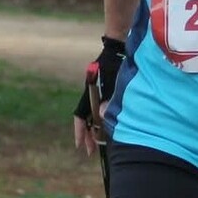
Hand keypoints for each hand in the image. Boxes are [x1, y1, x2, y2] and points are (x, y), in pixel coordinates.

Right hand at [73, 36, 125, 153]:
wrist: (117, 47)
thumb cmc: (116, 64)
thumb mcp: (113, 84)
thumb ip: (109, 101)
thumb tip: (102, 118)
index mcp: (89, 93)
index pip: (80, 117)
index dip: (80, 132)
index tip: (80, 146)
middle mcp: (90, 94)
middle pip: (86, 119)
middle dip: (88, 135)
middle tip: (92, 150)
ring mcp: (96, 92)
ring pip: (93, 115)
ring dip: (96, 129)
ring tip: (100, 142)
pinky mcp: (104, 90)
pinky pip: (100, 109)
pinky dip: (102, 119)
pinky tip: (108, 126)